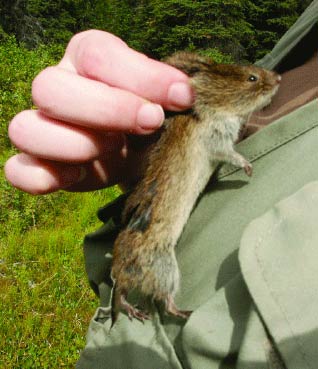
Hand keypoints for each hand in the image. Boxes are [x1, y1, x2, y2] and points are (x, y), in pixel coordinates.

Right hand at [5, 30, 192, 193]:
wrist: (135, 150)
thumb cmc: (147, 119)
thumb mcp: (159, 100)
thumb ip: (166, 92)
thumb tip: (183, 94)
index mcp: (86, 60)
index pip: (97, 55)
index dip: (142, 77)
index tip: (182, 97)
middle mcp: (57, 87)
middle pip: (49, 89)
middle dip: (106, 110)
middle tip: (150, 123)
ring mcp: (42, 128)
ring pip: (26, 130)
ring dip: (78, 144)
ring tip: (115, 149)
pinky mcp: (40, 164)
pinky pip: (19, 171)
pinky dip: (44, 177)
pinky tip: (80, 175)